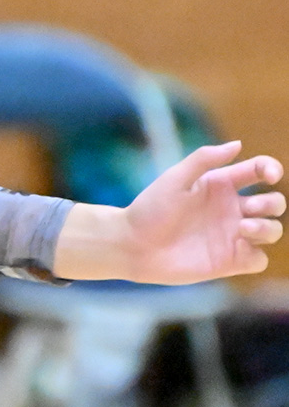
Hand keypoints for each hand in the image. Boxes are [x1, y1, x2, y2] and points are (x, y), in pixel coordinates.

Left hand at [55, 142, 285, 282]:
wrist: (132, 245)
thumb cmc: (150, 209)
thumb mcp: (175, 178)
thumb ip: (205, 159)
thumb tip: (238, 144)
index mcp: (220, 185)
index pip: (259, 171)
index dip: (271, 168)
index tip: (268, 175)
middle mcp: (230, 209)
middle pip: (273, 203)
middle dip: (273, 202)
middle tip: (251, 208)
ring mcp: (231, 236)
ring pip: (272, 230)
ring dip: (268, 228)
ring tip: (243, 228)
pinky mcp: (228, 262)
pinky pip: (259, 260)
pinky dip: (257, 255)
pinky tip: (238, 248)